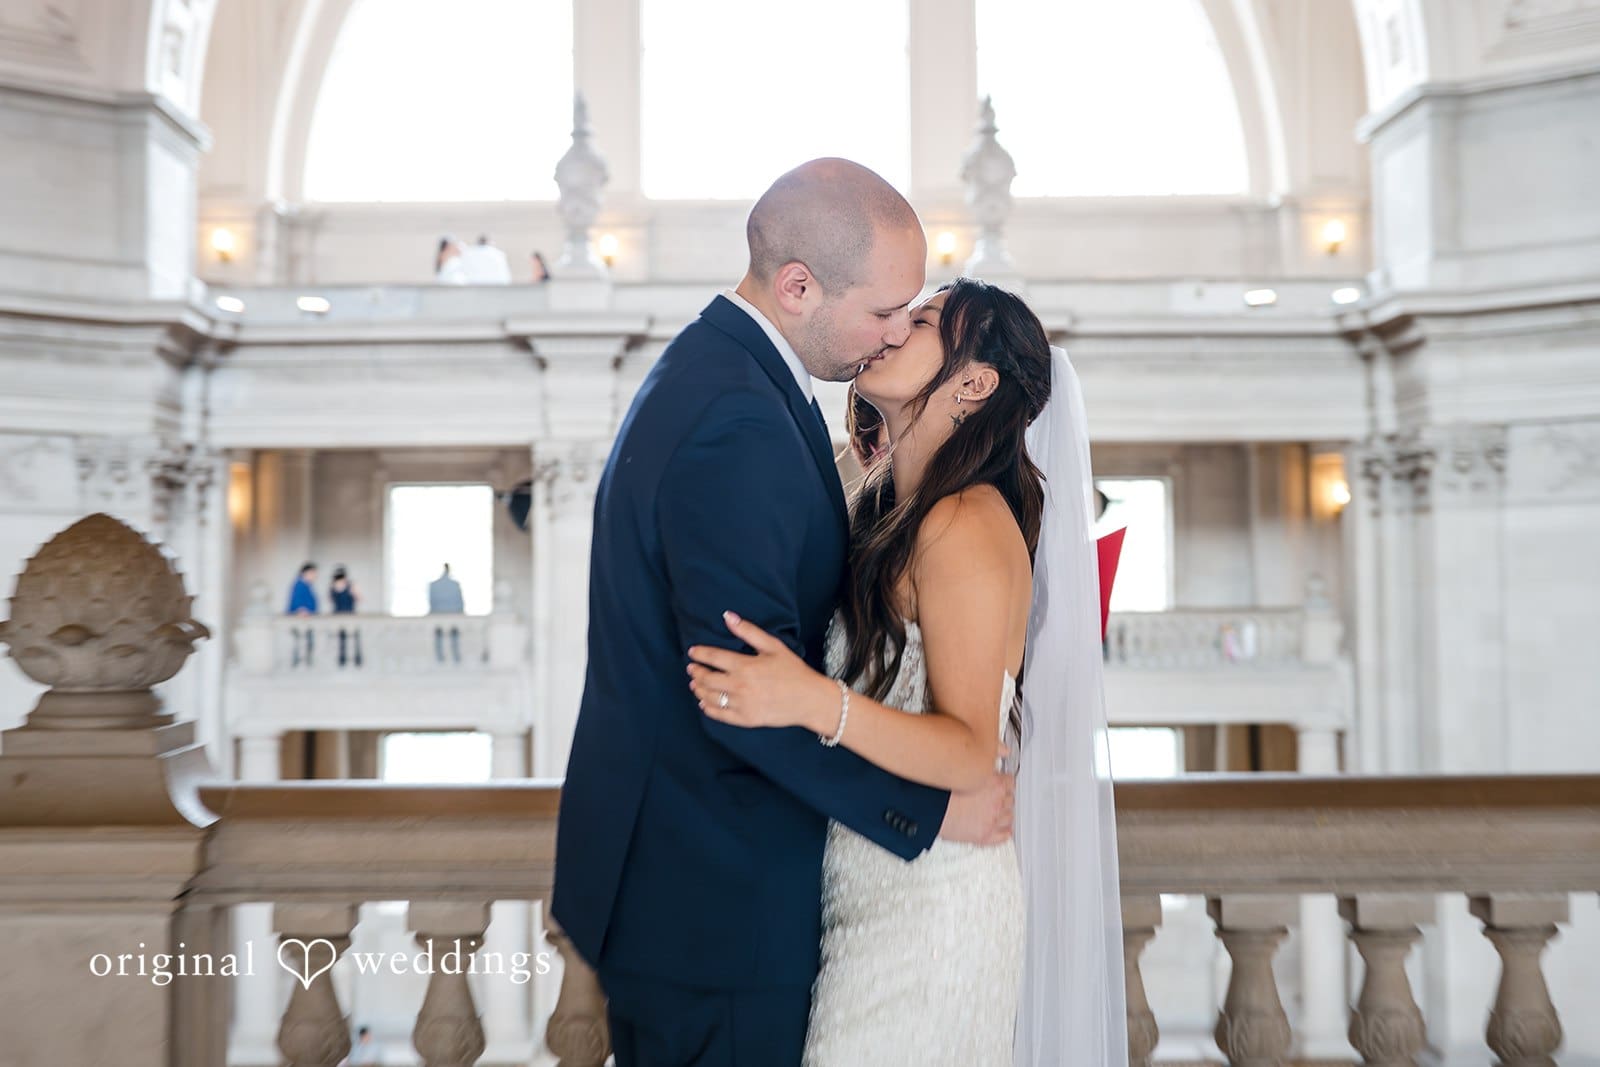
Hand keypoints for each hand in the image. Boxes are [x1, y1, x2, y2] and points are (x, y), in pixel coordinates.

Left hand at [688, 611, 834, 731]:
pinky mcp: (746, 719)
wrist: (810, 700)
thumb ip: (749, 631)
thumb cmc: (793, 670)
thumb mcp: (773, 646)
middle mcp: (740, 686)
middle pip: (707, 679)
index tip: (692, 652)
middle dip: (696, 672)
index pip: (713, 658)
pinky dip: (708, 709)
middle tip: (692, 668)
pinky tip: (704, 704)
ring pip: (710, 697)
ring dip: (699, 690)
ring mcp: (742, 704)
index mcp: (745, 666)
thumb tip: (728, 616)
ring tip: (695, 684)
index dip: (700, 654)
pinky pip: (720, 715)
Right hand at [939, 764, 1014, 844]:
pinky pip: (1003, 836)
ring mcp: (992, 820)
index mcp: (994, 784)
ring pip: (1009, 817)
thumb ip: (979, 765)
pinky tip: (1001, 830)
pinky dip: (1004, 833)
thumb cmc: (940, 790)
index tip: (1000, 780)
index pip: (1010, 781)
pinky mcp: (984, 836)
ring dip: (1004, 813)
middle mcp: (996, 803)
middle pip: (1010, 798)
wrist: (929, 810)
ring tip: (997, 810)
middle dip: (1004, 796)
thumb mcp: (962, 769)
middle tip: (996, 795)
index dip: (1004, 780)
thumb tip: (987, 758)